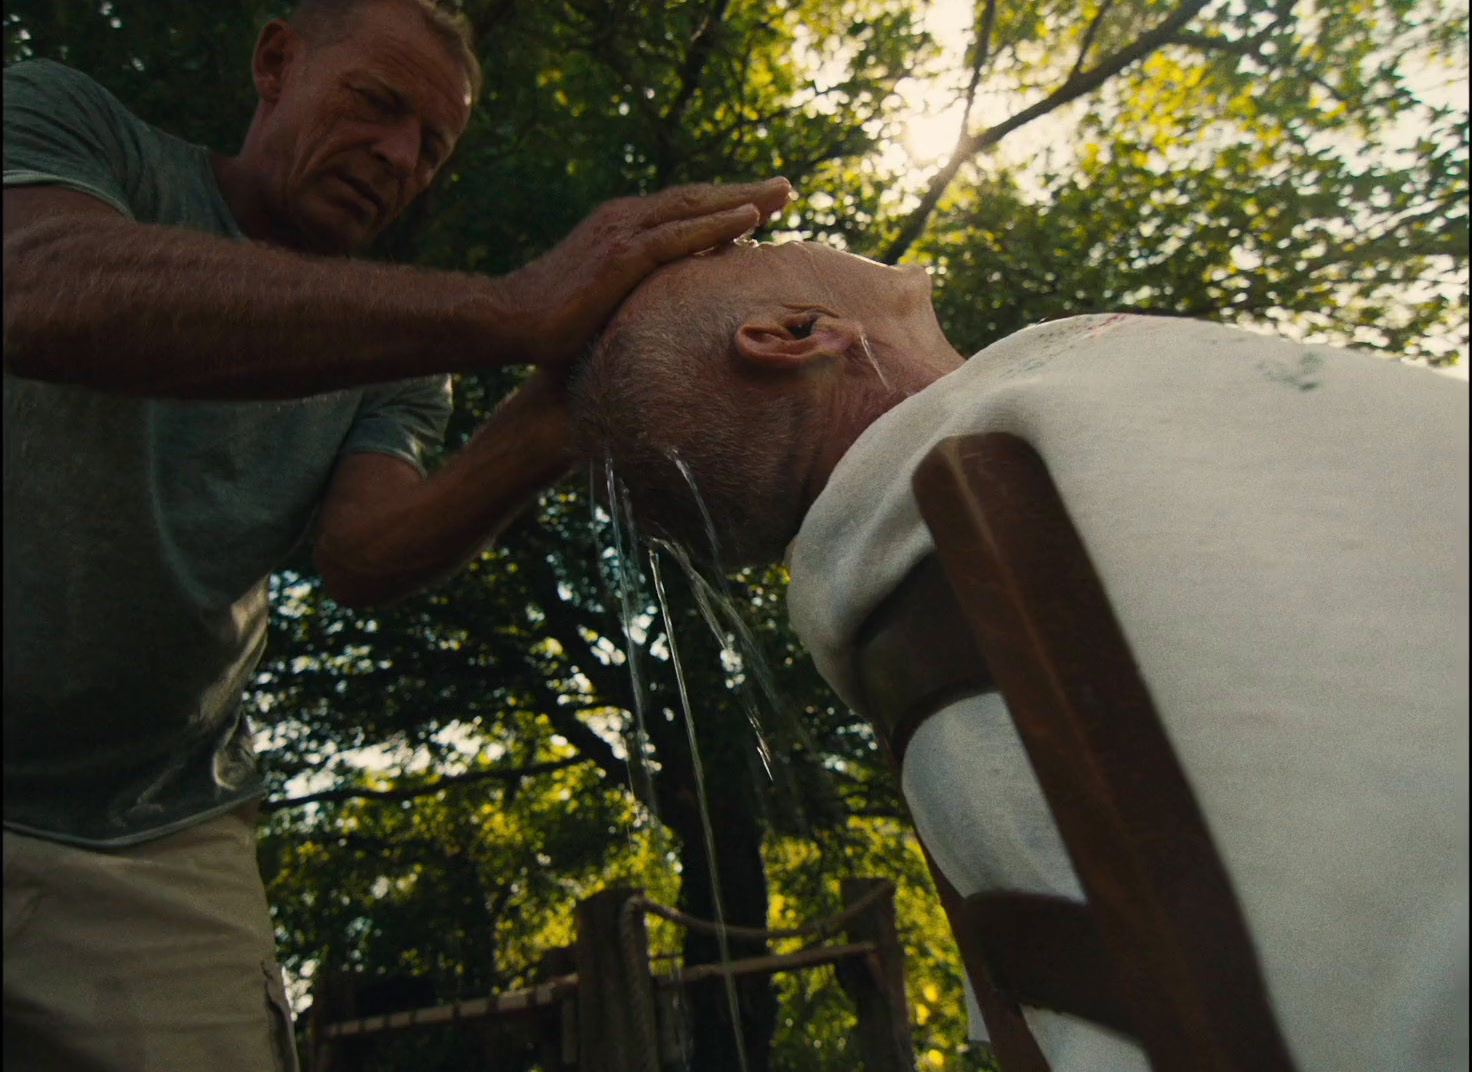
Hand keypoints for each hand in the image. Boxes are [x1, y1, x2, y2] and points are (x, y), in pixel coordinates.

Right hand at [500, 177, 792, 370]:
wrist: (509, 318)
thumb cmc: (552, 323)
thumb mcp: (606, 303)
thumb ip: (639, 298)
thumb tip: (671, 323)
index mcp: (623, 228)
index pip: (684, 210)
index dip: (724, 205)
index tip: (762, 206)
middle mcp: (626, 219)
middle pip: (697, 199)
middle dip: (744, 193)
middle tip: (787, 188)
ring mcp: (624, 233)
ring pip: (695, 208)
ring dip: (742, 201)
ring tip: (782, 195)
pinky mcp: (622, 255)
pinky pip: (679, 235)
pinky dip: (717, 225)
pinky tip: (749, 221)